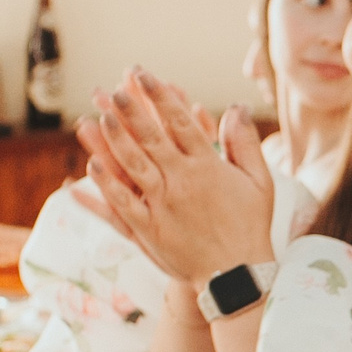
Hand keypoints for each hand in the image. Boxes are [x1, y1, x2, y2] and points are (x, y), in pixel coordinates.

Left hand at [72, 68, 275, 284]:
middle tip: (115, 89)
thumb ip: (246, 143)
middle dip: (132, 111)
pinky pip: (122, 205)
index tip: (145, 76)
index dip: (160, 97)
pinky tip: (91, 166)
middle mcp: (183, 182)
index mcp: (209, 168)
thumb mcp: (260, 183)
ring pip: (133, 167)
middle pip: (152, 139)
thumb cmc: (251, 227)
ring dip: (114, 141)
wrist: (238, 276)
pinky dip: (107, 185)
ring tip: (98, 117)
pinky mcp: (150, 231)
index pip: (181, 123)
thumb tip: (236, 108)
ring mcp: (164, 206)